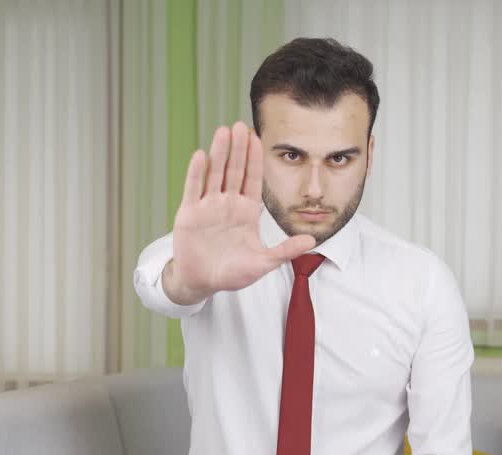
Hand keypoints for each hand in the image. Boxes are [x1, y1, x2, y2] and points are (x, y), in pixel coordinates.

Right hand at [162, 122, 316, 304]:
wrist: (203, 283)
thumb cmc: (232, 273)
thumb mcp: (263, 263)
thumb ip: (285, 250)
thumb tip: (312, 240)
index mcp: (246, 211)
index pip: (252, 179)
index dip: (255, 159)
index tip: (257, 138)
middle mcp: (227, 204)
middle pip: (234, 170)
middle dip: (238, 148)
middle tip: (240, 125)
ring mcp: (207, 207)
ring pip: (214, 174)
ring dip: (219, 153)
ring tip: (223, 131)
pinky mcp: (189, 214)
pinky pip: (193, 189)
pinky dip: (197, 172)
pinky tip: (201, 155)